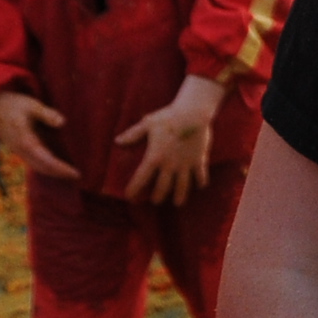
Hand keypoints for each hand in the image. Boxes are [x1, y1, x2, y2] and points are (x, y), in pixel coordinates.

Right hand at [0, 90, 79, 180]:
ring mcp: (18, 150)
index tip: (76, 173)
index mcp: (26, 142)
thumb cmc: (11, 103)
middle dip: (59, 174)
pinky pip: (33, 161)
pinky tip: (55, 162)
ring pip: (37, 166)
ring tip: (68, 172)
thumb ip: (47, 114)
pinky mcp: (17, 147)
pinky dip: (45, 165)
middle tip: (77, 175)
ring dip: (52, 171)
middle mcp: (21, 150)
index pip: (47, 161)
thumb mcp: (31, 105)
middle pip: (42, 168)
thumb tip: (63, 122)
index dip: (62, 168)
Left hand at [119, 73, 226, 202]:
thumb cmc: (168, 117)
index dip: (134, 189)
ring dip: (179, 196)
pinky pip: (201, 174)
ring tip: (177, 203)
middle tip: (155, 201)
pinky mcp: (199, 160)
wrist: (193, 114)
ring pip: (182, 186)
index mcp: (155, 157)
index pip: (141, 178)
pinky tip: (201, 185)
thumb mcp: (147, 123)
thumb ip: (132, 134)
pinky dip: (201, 181)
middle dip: (157, 196)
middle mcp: (170, 165)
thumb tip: (117, 141)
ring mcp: (185, 165)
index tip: (130, 197)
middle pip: (162, 187)